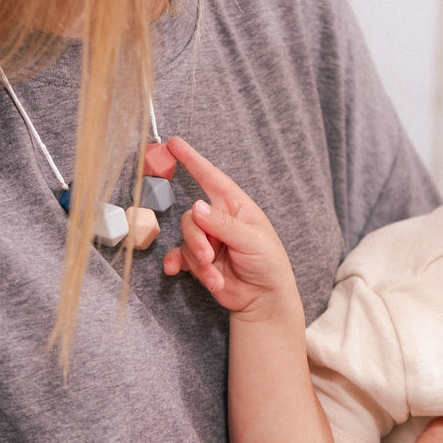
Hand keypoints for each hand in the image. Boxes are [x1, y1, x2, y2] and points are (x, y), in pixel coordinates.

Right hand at [161, 136, 295, 314]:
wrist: (264, 298)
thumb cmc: (268, 262)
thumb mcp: (252, 240)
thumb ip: (223, 224)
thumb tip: (197, 207)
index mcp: (236, 207)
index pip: (211, 177)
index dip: (193, 160)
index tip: (174, 143)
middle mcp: (218, 220)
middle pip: (191, 216)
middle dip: (196, 238)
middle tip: (208, 255)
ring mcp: (207, 240)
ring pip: (185, 238)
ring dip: (196, 258)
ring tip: (213, 274)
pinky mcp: (198, 260)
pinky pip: (178, 256)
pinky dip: (177, 264)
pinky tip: (174, 272)